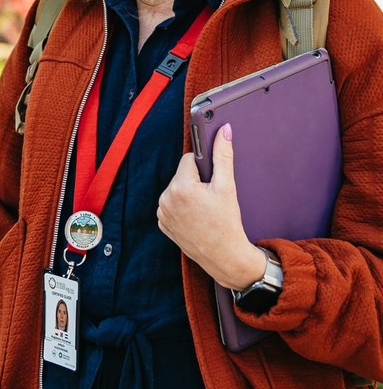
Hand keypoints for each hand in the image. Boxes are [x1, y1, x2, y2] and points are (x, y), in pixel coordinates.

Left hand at [157, 124, 267, 290]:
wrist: (225, 257)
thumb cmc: (227, 223)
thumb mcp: (227, 187)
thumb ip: (223, 156)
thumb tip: (223, 130)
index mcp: (180, 186)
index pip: (189, 159)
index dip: (203, 168)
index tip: (211, 179)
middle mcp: (166, 198)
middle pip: (182, 175)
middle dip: (196, 181)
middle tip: (211, 198)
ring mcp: (162, 212)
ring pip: (176, 189)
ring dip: (188, 194)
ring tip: (204, 210)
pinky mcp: (162, 223)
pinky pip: (170, 205)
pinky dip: (181, 208)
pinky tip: (195, 218)